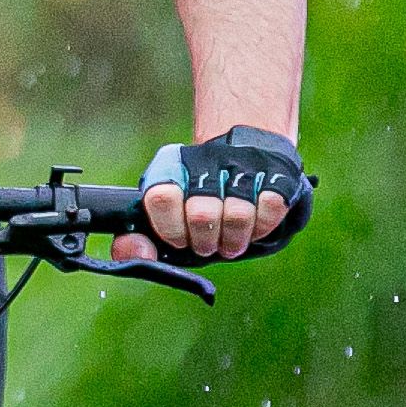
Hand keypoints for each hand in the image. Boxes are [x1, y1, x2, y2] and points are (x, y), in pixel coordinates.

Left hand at [128, 126, 302, 262]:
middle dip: (205, 242)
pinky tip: (254, 226)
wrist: (244, 151)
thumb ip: (140, 239)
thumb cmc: (197, 199)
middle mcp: (205, 163)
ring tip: (230, 241)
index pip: (161, 198)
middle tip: (208, 245)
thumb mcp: (165, 215)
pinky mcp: (277, 174)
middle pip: (201, 215)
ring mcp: (243, 166)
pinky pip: (270, 208)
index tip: (179, 240)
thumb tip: (128, 255)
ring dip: (234, 240)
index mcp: (171, 170)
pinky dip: (262, 227)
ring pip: (237, 215)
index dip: (170, 228)